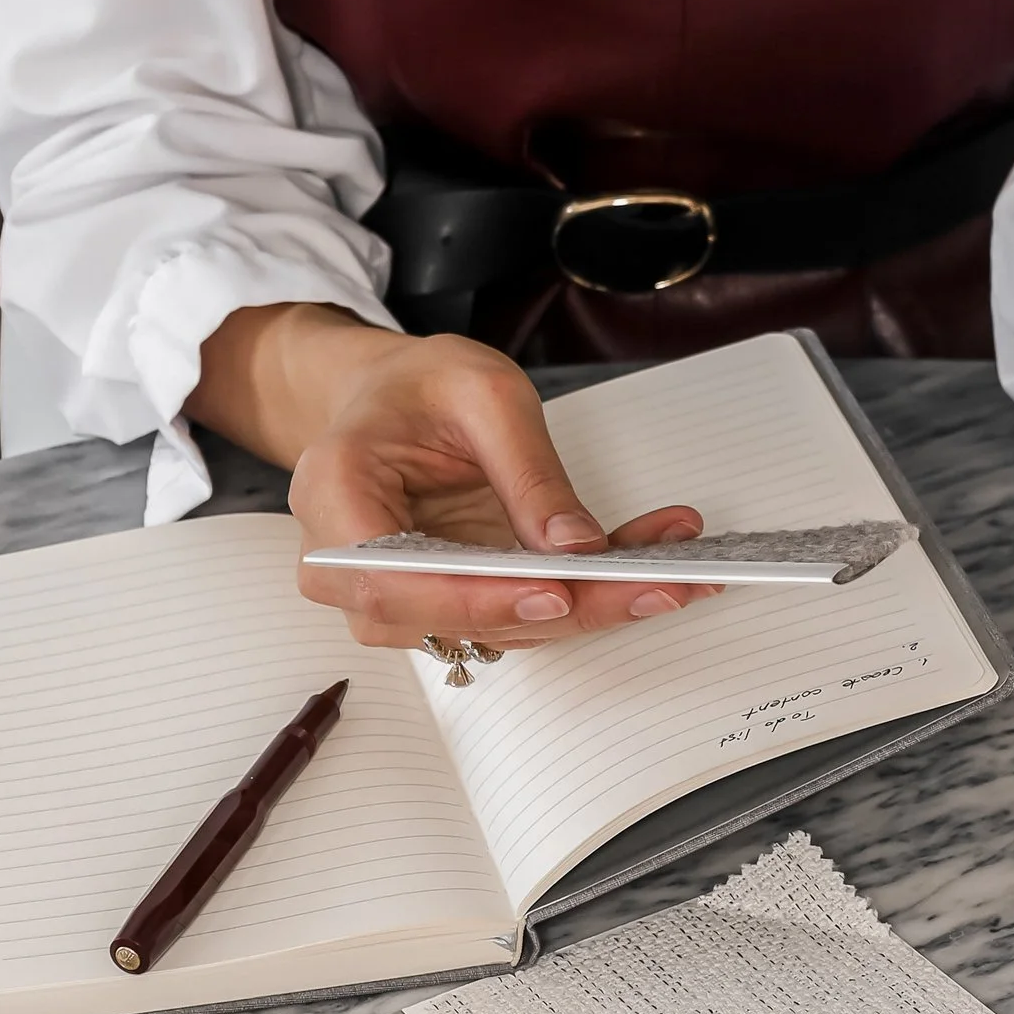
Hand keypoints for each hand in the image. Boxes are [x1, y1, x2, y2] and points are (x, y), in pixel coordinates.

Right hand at [187, 305, 718, 650]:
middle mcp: (349, 565)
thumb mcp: (481, 392)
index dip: (476, 597)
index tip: (555, 592)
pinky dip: (587, 594)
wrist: (385, 395)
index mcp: (336, 495)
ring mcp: (395, 595)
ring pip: (495, 628)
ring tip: (678, 569)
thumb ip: (527, 470)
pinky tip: (652, 564)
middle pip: (452, 617)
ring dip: (591, 606)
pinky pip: (516, 612)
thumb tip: (575, 548)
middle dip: (566, 609)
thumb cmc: (418, 385)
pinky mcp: (446, 602)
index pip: (393, 578)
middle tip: (657, 585)